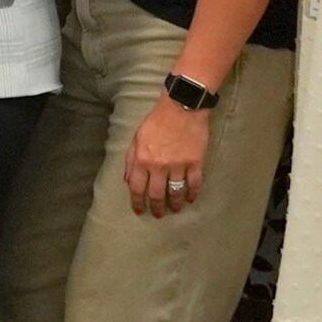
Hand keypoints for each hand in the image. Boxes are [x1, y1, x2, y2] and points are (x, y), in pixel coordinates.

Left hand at [123, 98, 212, 220]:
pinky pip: (194, 183)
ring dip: (174, 203)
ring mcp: (178, 165)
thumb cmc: (156, 121)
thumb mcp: (136, 138)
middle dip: (156, 207)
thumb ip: (130, 159)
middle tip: (158, 214)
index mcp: (142, 160)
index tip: (139, 211)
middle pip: (156, 194)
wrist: (181, 107)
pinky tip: (190, 199)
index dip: (137, 202)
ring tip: (174, 209)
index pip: (136, 188)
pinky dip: (192, 193)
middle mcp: (158, 166)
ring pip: (175, 191)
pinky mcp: (195, 162)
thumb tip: (126, 179)